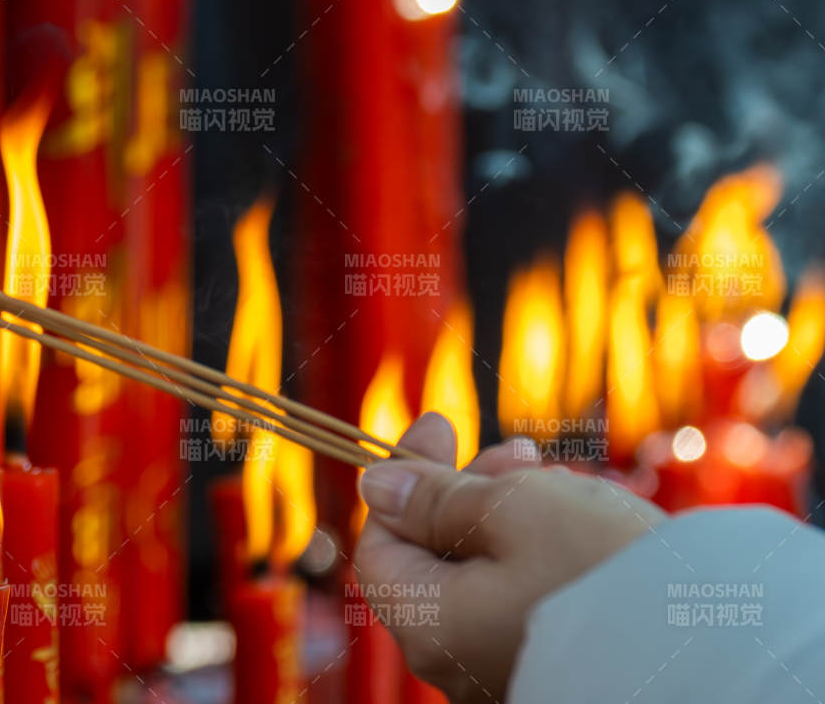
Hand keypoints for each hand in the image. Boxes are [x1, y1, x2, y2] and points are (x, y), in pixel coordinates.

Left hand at [354, 413, 664, 702]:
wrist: (714, 649)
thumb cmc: (601, 571)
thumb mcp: (510, 507)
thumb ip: (436, 497)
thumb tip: (378, 485)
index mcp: (428, 625)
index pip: (380, 543)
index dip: (404, 476)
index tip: (441, 421)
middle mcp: (457, 662)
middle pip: (436, 557)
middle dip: (470, 490)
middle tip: (521, 453)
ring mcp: (505, 670)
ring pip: (489, 575)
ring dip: (516, 517)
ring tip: (565, 487)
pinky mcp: (557, 668)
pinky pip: (531, 603)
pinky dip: (547, 557)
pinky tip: (588, 527)